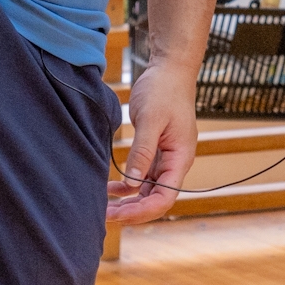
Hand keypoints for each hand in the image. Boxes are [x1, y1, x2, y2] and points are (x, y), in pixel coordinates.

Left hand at [107, 61, 198, 223]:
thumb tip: (132, 184)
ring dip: (128, 201)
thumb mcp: (151, 119)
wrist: (170, 69)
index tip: (119, 214)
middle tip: (104, 215)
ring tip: (104, 207)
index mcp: (180, 158)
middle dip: (132, 210)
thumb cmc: (164, 89)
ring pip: (148, 190)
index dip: (143, 211)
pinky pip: (142, 176)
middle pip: (156, 199)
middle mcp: (175, 162)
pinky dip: (127, 185)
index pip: (165, 197)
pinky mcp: (155, 150)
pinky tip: (110, 189)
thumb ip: (143, 151)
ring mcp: (165, 157)